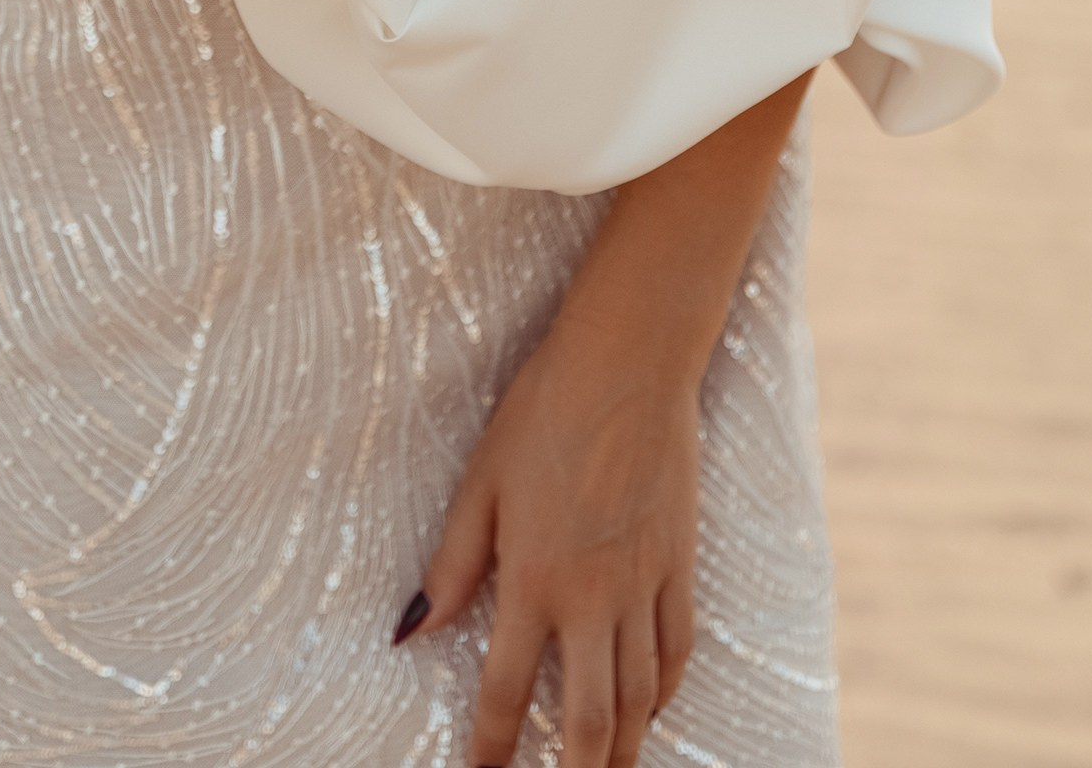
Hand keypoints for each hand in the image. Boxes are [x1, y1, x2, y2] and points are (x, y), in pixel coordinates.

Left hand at [417, 306, 701, 767]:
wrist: (628, 362)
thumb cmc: (543, 411)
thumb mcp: (481, 481)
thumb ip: (453, 563)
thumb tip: (412, 629)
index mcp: (534, 580)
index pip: (506, 693)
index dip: (491, 750)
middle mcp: (592, 597)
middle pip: (588, 721)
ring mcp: (643, 584)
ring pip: (639, 697)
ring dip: (622, 747)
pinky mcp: (679, 562)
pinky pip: (676, 648)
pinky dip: (664, 689)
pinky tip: (652, 705)